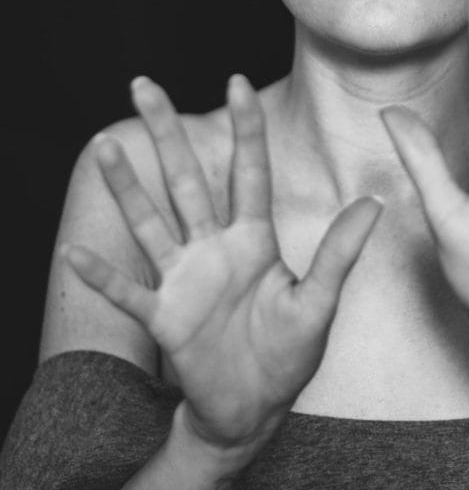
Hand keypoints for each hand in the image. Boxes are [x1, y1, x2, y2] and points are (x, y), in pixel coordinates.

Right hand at [62, 75, 381, 449]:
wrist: (253, 408)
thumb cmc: (288, 353)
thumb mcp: (318, 304)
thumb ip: (339, 254)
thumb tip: (374, 203)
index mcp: (253, 239)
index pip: (248, 172)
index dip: (244, 128)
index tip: (235, 82)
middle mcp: (214, 248)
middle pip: (186, 180)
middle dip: (166, 133)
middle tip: (144, 84)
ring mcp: (184, 279)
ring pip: (151, 222)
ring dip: (128, 186)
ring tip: (105, 145)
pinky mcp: (164, 318)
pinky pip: (128, 292)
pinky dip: (102, 274)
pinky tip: (74, 253)